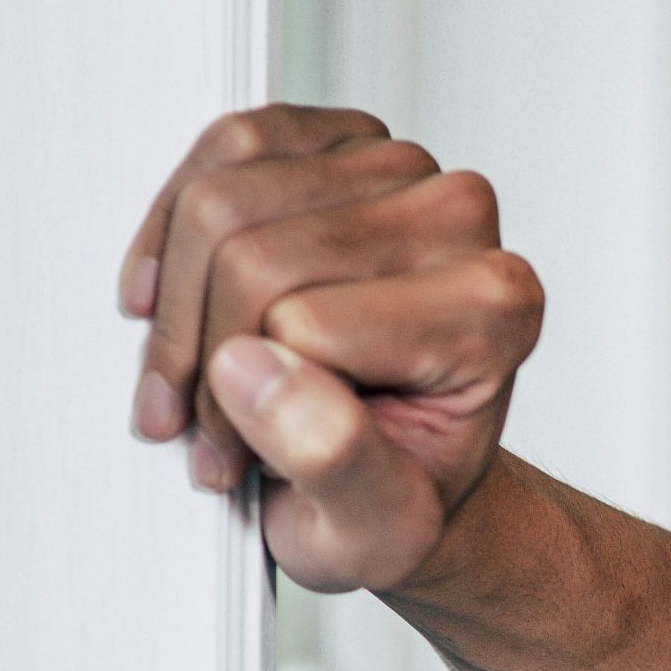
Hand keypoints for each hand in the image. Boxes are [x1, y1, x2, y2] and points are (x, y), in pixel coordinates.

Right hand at [117, 103, 546, 592]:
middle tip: (211, 429)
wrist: (403, 464)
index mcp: (494, 307)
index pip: (300, 323)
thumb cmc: (397, 491)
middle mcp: (461, 218)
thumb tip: (256, 373)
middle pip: (250, 256)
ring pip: (218, 200)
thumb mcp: (374, 533)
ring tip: (202, 378)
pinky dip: (176, 229)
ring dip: (180, 304)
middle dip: (202, 356)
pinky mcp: (340, 137)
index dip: (242, 404)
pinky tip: (180, 300)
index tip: (237, 459)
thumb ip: (333, 461)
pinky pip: (221, 149)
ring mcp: (398, 166)